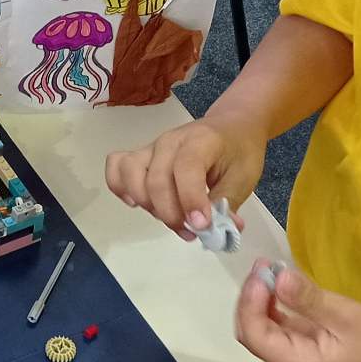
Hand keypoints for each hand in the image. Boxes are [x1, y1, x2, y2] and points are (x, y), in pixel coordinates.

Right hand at [104, 117, 264, 243]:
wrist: (230, 127)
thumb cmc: (239, 152)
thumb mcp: (243, 178)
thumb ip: (227, 205)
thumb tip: (218, 234)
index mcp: (201, 141)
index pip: (186, 168)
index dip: (190, 200)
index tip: (200, 226)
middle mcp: (170, 141)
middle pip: (156, 180)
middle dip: (170, 214)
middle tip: (190, 231)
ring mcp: (152, 147)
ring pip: (130, 173)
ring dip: (146, 204)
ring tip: (168, 218)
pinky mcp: (141, 155)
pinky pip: (117, 167)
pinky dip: (120, 187)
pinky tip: (136, 203)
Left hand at [234, 259, 360, 361]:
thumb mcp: (346, 317)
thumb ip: (309, 299)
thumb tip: (279, 277)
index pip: (253, 334)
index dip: (249, 303)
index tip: (261, 273)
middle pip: (252, 331)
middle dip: (251, 298)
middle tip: (262, 266)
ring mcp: (295, 356)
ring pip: (264, 327)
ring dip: (262, 299)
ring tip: (268, 268)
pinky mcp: (305, 348)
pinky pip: (280, 326)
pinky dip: (275, 304)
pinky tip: (282, 284)